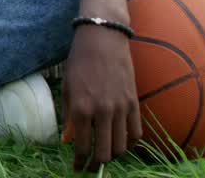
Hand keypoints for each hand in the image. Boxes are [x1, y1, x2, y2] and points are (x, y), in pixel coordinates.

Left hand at [61, 25, 140, 171]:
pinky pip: (136, 133)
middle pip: (105, 153)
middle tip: (90, 165)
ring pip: (122, 147)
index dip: (79, 162)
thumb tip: (68, 141)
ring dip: (113, 155)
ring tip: (105, 154)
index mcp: (82, 109)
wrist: (102, 39)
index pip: (82, 147)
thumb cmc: (79, 62)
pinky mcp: (134, 103)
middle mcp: (103, 112)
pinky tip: (122, 143)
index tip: (77, 168)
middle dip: (96, 163)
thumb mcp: (68, 89)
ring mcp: (121, 108)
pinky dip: (130, 143)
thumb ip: (69, 118)